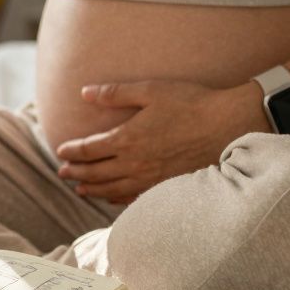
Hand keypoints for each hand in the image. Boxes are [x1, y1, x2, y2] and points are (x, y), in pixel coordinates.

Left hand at [55, 80, 267, 203]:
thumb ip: (114, 93)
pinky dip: (117, 199)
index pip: (89, 150)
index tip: (61, 152)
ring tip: (80, 189)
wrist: (228, 126)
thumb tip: (85, 93)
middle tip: (62, 173)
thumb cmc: (190, 103)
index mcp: (127, 138)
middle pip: (96, 173)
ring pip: (112, 189)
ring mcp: (150, 179)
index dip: (73, 152)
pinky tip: (112, 197)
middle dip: (76, 173)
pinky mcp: (166, 187)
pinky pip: (134, 198)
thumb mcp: (150, 90)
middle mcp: (135, 163)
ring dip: (93, 189)